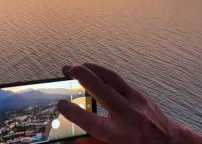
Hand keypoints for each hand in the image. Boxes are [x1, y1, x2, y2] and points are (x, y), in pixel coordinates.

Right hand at [57, 64, 201, 143]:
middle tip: (66, 69)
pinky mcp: (141, 96)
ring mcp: (138, 103)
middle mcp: (130, 116)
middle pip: (102, 90)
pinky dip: (103, 74)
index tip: (60, 105)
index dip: (74, 112)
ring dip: (91, 69)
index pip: (92, 122)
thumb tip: (69, 140)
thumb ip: (91, 143)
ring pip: (112, 78)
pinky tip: (92, 72)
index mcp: (121, 136)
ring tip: (76, 66)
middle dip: (82, 76)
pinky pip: (119, 81)